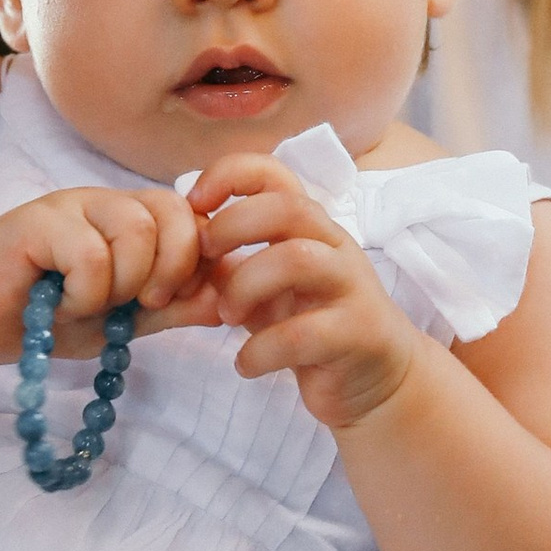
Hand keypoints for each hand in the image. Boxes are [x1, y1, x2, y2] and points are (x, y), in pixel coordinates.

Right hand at [0, 182, 210, 363]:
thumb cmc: (51, 314)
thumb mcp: (125, 321)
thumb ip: (174, 308)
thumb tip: (228, 302)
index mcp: (137, 219)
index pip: (196, 219)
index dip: (198, 264)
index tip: (173, 302)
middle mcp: (110, 202)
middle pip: (176, 213)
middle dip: (171, 270)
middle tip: (142, 304)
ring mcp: (73, 204)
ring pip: (136, 230)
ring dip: (124, 284)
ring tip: (91, 304)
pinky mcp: (38, 219)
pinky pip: (90, 253)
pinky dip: (86, 292)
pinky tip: (61, 302)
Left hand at [188, 150, 423, 430]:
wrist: (375, 377)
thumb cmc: (310, 323)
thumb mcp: (263, 286)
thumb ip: (226, 262)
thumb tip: (175, 241)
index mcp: (308, 227)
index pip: (274, 173)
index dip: (229, 176)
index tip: (193, 204)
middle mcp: (334, 246)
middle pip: (288, 207)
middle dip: (233, 226)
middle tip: (206, 261)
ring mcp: (351, 287)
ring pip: (298, 259)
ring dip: (246, 285)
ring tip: (227, 316)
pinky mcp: (357, 334)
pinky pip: (303, 334)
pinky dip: (260, 351)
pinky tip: (246, 364)